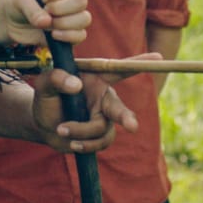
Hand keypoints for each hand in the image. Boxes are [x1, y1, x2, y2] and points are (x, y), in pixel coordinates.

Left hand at [0, 0, 89, 46]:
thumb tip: (46, 22)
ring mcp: (72, 18)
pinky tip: (53, 35)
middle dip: (60, 8)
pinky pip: (80, 36)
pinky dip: (68, 36)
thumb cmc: (19, 5)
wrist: (12, 23)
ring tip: (47, 24)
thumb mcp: (20, 0)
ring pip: (84, 19)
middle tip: (45, 10)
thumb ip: (31, 8)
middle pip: (81, 1)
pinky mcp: (70, 35)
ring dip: (64, 23)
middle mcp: (71, 1)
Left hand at [31, 53, 157, 152]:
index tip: (159, 57)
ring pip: (102, 130)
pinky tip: (72, 143)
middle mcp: (104, 97)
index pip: (118, 69)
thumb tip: (76, 85)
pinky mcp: (102, 136)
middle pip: (118, 108)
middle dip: (126, 118)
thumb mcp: (44, 85)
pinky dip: (84, 145)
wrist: (43, 125)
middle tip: (132, 126)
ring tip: (62, 129)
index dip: (138, 63)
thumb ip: (56, 78)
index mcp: (96, 78)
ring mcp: (105, 118)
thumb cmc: (47, 98)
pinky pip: (100, 143)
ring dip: (81, 132)